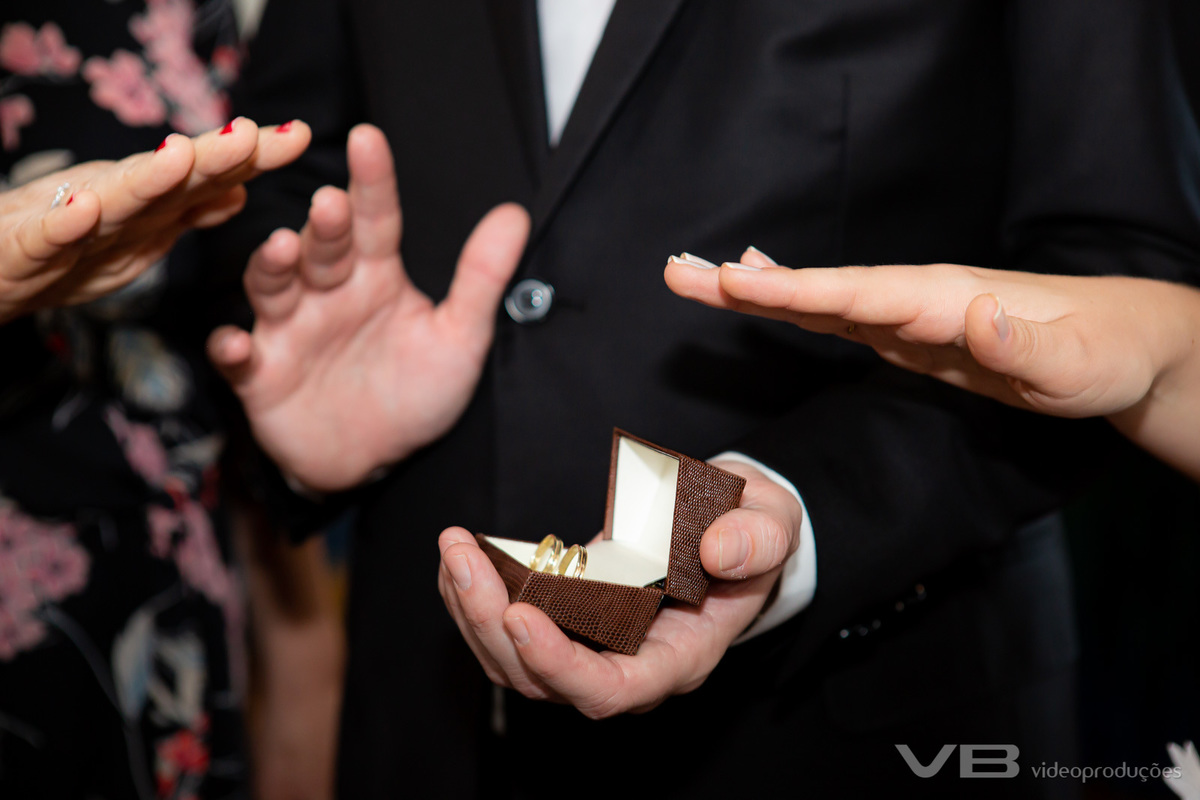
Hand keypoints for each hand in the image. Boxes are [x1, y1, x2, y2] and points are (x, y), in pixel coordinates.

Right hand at [0, 118, 310, 321]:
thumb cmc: (60, 245)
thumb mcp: (135, 236)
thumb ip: (184, 213)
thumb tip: (241, 193)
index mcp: (147, 207)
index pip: (208, 176)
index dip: (253, 157)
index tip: (301, 136)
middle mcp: (115, 206)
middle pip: (171, 180)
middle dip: (211, 158)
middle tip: (251, 135)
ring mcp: (71, 228)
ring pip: (115, 203)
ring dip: (148, 179)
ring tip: (180, 157)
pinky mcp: (23, 253)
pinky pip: (47, 241)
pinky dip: (64, 225)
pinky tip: (85, 209)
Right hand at [208, 124, 529, 491]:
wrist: (374, 462)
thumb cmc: (415, 392)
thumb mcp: (459, 339)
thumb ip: (481, 279)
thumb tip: (514, 215)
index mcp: (375, 276)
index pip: (375, 220)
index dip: (372, 182)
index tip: (368, 137)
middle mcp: (328, 293)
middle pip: (323, 250)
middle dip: (323, 226)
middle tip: (330, 203)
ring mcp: (289, 331)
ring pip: (273, 289)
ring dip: (272, 268)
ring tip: (283, 249)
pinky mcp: (261, 376)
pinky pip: (239, 360)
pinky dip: (231, 351)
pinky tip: (236, 343)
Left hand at [436, 459, 802, 717]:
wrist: (733, 530)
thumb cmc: (752, 533)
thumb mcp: (775, 522)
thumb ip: (758, 538)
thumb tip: (718, 552)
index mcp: (681, 656)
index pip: (612, 691)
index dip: (559, 665)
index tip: (518, 615)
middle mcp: (628, 667)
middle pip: (543, 682)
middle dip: (490, 624)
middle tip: (463, 558)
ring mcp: (592, 648)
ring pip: (513, 662)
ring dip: (471, 609)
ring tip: (454, 549)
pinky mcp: (566, 622)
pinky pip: (507, 631)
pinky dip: (476, 597)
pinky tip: (463, 556)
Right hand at [665, 249, 1195, 419]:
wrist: (1122, 345)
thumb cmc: (1101, 355)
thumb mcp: (1073, 365)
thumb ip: (1022, 345)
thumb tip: (971, 318)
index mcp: (946, 300)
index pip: (858, 293)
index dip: (795, 290)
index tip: (737, 281)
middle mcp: (916, 297)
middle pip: (822, 287)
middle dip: (749, 284)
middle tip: (680, 272)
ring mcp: (908, 314)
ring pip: (821, 299)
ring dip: (758, 289)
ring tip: (697, 276)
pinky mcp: (908, 334)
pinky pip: (838, 316)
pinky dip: (794, 304)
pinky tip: (764, 289)